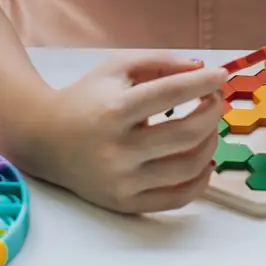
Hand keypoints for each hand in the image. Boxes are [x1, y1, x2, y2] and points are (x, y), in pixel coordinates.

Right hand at [30, 53, 226, 214]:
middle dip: (212, 112)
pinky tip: (204, 162)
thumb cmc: (87, 98)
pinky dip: (200, 181)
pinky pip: (177, 198)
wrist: (44, 139)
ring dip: (211, 142)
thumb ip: (160, 62)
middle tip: (215, 100)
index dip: (203, 82)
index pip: (171, 94)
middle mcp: (117, 149)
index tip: (221, 75)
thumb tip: (202, 69)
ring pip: (188, 167)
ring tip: (208, 127)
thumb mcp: (117, 67)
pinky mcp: (125, 203)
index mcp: (114, 110)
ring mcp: (121, 181)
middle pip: (187, 134)